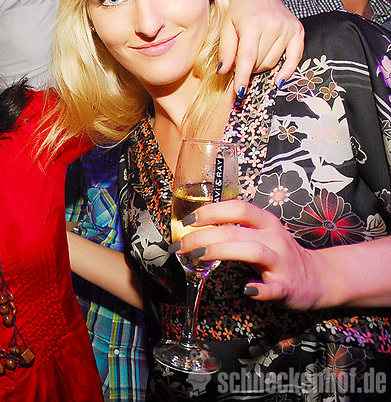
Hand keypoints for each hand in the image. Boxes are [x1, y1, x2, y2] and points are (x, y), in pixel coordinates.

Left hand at [174, 199, 324, 309]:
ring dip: (222, 252)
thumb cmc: (279, 254)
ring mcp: (282, 262)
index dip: (210, 211)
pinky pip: (273, 288)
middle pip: (235, 230)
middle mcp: (274, 238)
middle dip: (202, 236)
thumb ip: (234, 228)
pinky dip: (259, 290)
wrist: (319, 278)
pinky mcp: (287, 287)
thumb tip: (196, 227)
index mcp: (265, 222)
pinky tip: (245, 290)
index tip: (187, 221)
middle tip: (180, 246)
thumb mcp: (260, 234)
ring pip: (252, 251)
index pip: (237, 207)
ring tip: (198, 257)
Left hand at [218, 0, 303, 95]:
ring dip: (261, 66)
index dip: (243, 76)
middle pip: (259, 62)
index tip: (239, 92)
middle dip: (248, 68)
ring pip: (273, 62)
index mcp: (252, 23)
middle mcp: (273, 25)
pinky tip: (278, 80)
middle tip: (241, 60)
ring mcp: (287, 27)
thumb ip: (226, 50)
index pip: (247, 57)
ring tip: (254, 56)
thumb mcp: (226, 27)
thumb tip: (224, 71)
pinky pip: (295, 57)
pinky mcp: (297, 30)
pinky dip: (287, 70)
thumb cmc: (238, 12)